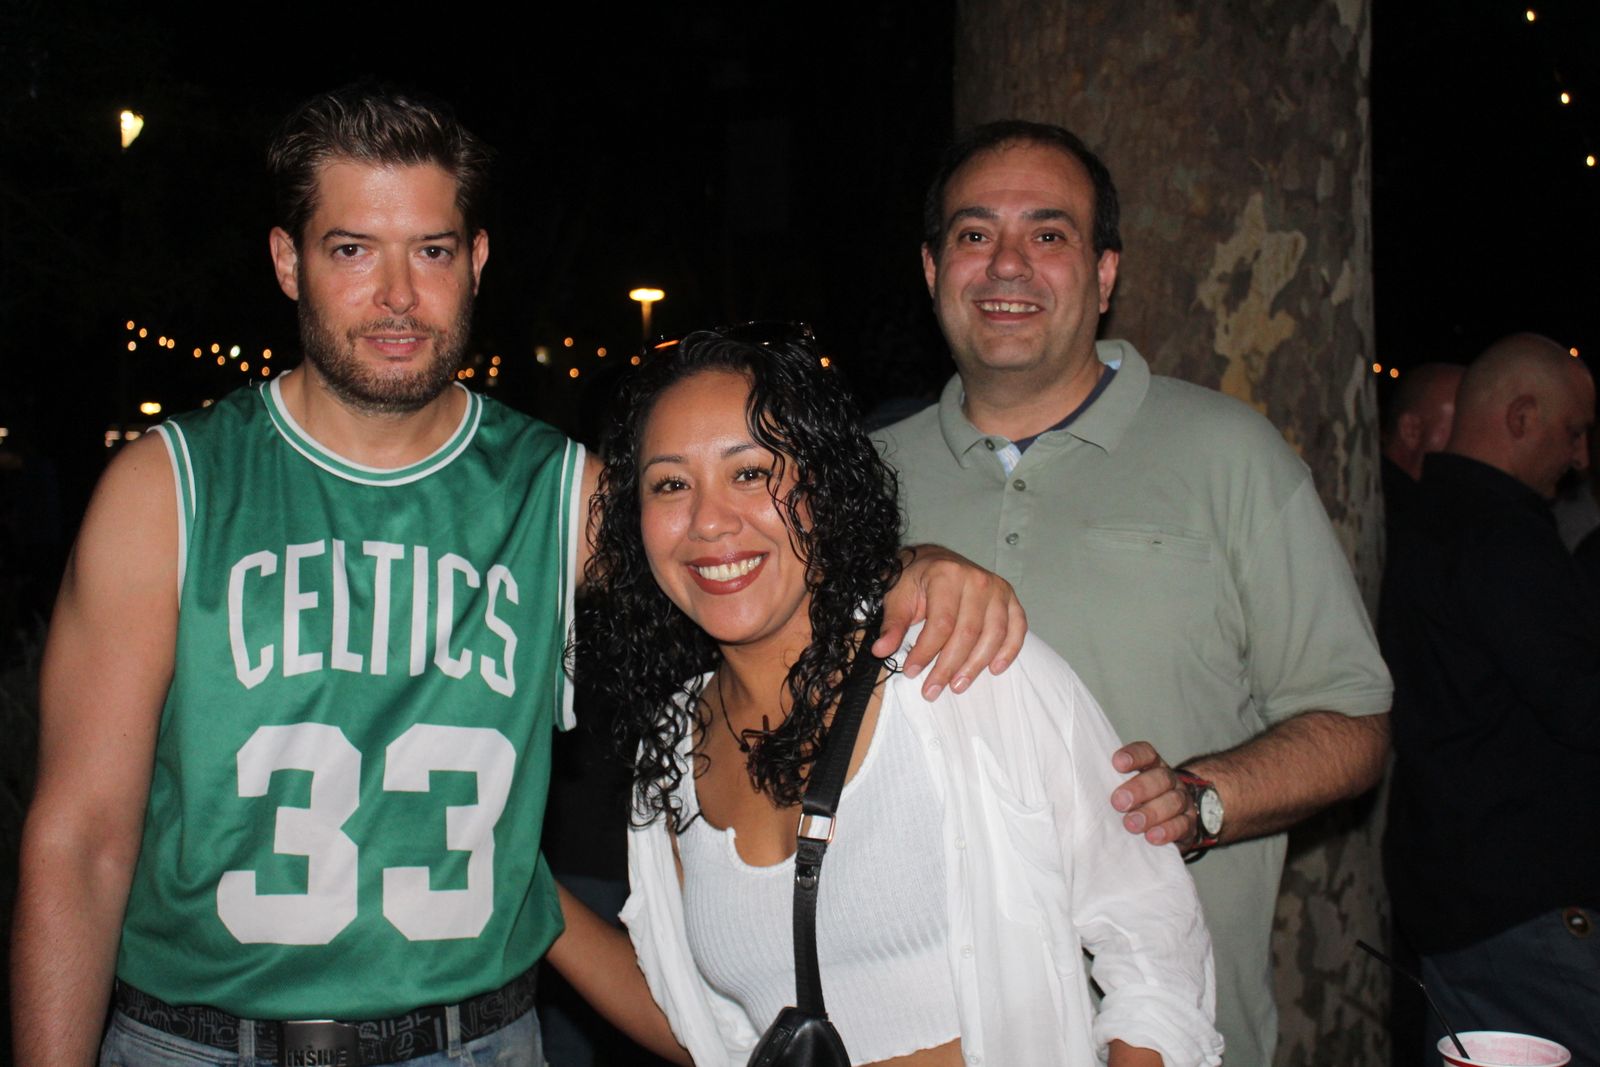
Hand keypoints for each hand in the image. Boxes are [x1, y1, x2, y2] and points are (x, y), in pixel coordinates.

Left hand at [874, 545, 1026, 699]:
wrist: (936, 559)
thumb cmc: (917, 579)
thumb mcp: (898, 596)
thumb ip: (893, 624)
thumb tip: (882, 650)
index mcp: (947, 575)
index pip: (941, 623)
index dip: (926, 652)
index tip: (911, 672)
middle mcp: (977, 580)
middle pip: (967, 633)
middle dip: (949, 666)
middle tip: (933, 689)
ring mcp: (998, 589)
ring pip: (993, 635)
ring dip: (976, 665)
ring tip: (957, 686)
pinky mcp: (1010, 598)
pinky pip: (1017, 628)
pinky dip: (1009, 650)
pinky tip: (994, 669)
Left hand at [1109, 742, 1195, 847]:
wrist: (1173, 820)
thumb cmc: (1139, 802)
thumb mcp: (1125, 788)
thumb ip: (1111, 785)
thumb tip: (1084, 792)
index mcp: (1152, 766)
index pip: (1146, 753)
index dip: (1133, 756)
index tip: (1117, 764)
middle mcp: (1169, 780)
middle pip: (1160, 777)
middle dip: (1139, 789)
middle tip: (1118, 802)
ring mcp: (1182, 801)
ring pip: (1173, 801)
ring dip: (1151, 813)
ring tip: (1131, 824)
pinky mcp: (1189, 823)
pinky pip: (1183, 825)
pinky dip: (1167, 831)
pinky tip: (1152, 837)